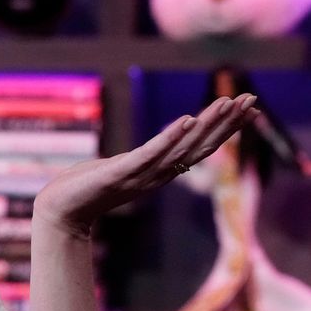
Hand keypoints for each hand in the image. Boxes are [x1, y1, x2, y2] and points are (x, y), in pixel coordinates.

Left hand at [32, 94, 258, 238]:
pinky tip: (186, 120)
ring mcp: (139, 175)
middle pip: (200, 146)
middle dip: (227, 123)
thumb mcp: (121, 168)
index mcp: (158, 172)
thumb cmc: (85, 188)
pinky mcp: (119, 173)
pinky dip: (168, 138)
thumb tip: (157, 148)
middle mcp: (155, 175)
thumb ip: (142, 159)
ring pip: (181, 148)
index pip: (200, 148)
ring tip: (226, 103)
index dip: (225, 129)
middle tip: (252, 99)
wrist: (58, 211)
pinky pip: (149, 154)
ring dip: (206, 124)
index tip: (249, 109)